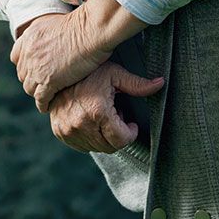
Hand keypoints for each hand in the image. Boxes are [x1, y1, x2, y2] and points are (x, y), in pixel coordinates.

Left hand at [11, 11, 108, 111]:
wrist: (89, 30)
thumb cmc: (81, 24)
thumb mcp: (54, 21)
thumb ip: (45, 32)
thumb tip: (48, 37)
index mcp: (29, 37)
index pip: (16, 57)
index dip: (24, 64)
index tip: (31, 69)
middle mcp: (29, 53)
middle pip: (22, 74)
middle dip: (30, 79)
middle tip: (40, 84)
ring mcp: (36, 68)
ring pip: (29, 88)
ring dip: (36, 92)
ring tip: (44, 97)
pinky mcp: (48, 81)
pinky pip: (41, 98)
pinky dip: (43, 104)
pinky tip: (47, 106)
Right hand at [48, 62, 163, 153]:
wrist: (57, 70)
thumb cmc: (89, 71)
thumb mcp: (115, 74)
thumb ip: (138, 84)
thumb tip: (160, 83)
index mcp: (97, 111)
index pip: (121, 140)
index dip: (130, 133)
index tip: (131, 125)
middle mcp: (81, 124)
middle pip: (109, 147)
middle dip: (117, 135)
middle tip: (116, 116)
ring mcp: (68, 130)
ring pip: (96, 147)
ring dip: (103, 136)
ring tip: (102, 116)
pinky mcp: (60, 132)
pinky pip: (82, 145)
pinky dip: (90, 137)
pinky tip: (90, 120)